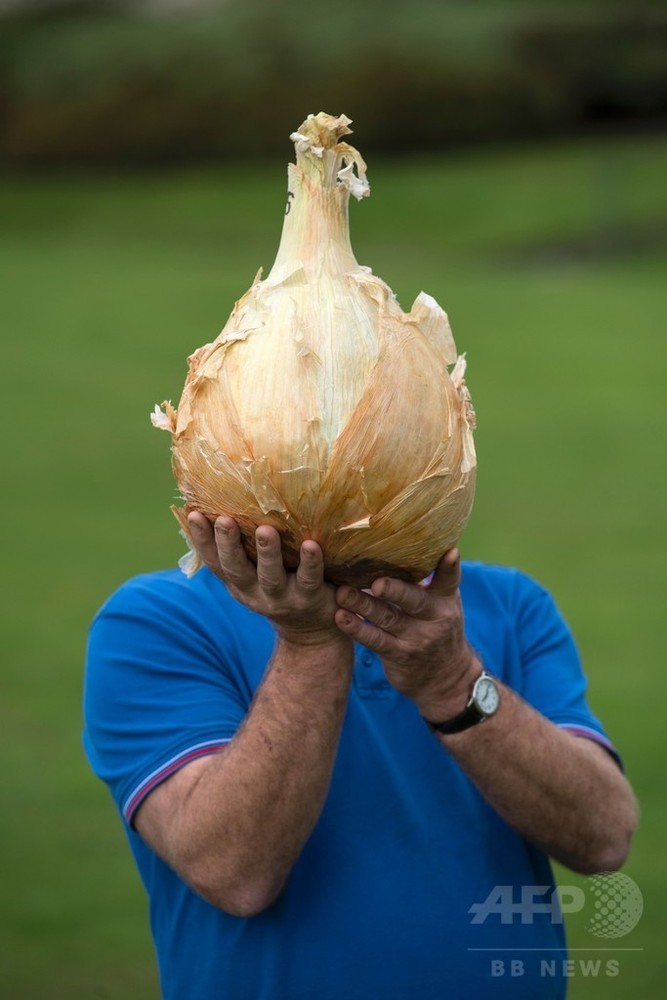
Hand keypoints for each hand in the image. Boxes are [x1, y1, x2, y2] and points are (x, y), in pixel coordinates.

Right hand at [188, 513, 351, 648]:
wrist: (309, 631)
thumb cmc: (277, 587)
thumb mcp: (253, 574)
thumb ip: (241, 548)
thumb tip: (218, 504)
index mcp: (237, 582)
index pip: (214, 561)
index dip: (202, 540)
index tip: (194, 515)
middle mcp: (254, 591)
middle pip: (237, 569)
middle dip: (228, 544)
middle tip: (224, 520)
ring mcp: (282, 597)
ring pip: (271, 576)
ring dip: (267, 553)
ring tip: (264, 530)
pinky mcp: (309, 598)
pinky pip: (309, 579)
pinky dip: (310, 562)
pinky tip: (311, 545)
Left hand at [334, 548, 478, 714]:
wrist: (446, 679)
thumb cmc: (439, 630)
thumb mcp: (444, 606)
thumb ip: (432, 581)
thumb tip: (408, 544)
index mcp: (445, 600)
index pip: (449, 580)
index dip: (450, 566)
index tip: (450, 552)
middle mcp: (433, 618)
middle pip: (413, 599)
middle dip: (395, 590)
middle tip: (376, 581)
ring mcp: (414, 638)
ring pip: (387, 618)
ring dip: (363, 605)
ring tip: (342, 592)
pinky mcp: (397, 654)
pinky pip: (374, 640)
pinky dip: (356, 628)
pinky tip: (341, 617)